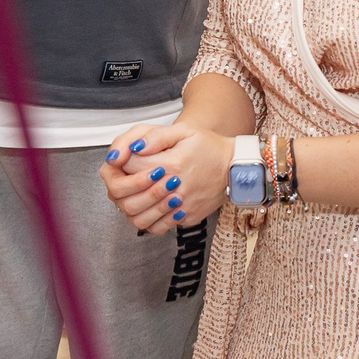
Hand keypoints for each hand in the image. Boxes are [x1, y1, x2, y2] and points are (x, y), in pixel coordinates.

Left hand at [100, 119, 231, 235]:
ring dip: (132, 207)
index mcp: (171, 164)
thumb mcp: (184, 131)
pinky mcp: (187, 218)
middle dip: (122, 187)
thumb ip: (156, 136)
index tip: (127, 158)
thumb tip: (134, 147)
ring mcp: (181, 207)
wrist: (235, 166)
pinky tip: (150, 207)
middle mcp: (175, 189)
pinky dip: (148, 220)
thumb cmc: (208, 146)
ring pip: (139, 219)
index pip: (129, 166)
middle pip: (128, 198)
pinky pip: (158, 227)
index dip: (123, 161)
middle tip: (127, 178)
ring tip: (137, 194)